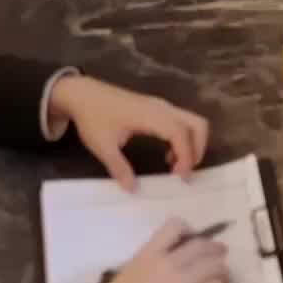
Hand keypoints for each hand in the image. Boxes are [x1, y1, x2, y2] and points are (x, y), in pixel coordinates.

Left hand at [50, 76, 208, 188]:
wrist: (84, 94)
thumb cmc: (93, 117)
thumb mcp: (102, 146)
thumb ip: (119, 168)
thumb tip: (132, 189)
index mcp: (150, 115)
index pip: (180, 133)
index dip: (186, 156)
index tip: (180, 178)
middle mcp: (161, 108)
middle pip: (196, 123)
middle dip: (198, 149)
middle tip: (184, 173)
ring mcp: (160, 106)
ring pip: (191, 121)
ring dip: (191, 145)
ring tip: (174, 168)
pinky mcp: (156, 108)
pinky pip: (180, 122)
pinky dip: (182, 140)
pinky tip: (167, 155)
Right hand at [85, 218, 228, 282]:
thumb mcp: (126, 276)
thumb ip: (144, 265)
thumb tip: (156, 265)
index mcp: (148, 254)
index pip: (174, 227)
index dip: (189, 230)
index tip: (192, 239)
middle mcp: (167, 263)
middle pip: (201, 246)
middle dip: (214, 249)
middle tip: (220, 254)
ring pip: (213, 266)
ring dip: (222, 270)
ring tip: (224, 277)